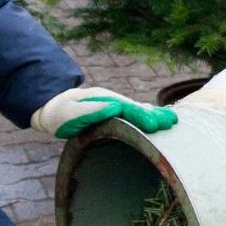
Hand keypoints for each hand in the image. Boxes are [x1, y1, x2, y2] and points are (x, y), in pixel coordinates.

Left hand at [31, 87, 177, 138]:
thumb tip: (116, 106)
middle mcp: (112, 101)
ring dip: (155, 115)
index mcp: (104, 100)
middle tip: (172, 122)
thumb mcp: (71, 113)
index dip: (141, 116)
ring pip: (138, 110)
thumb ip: (91, 110)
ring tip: (173, 121)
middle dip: (154, 115)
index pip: (126, 108)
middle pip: (137, 108)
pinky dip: (147, 117)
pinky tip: (158, 121)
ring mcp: (114, 106)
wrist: (53, 108)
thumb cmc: (60, 115)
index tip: (155, 125)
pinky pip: (133, 115)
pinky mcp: (114, 113)